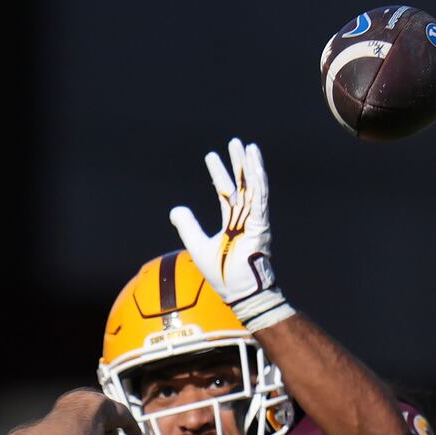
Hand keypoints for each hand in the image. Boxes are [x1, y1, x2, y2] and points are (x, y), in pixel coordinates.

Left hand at [169, 138, 295, 331]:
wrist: (238, 292)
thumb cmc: (221, 274)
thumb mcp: (197, 244)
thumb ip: (187, 225)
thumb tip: (175, 209)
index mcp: (232, 222)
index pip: (225, 192)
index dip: (219, 173)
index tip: (211, 156)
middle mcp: (245, 218)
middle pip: (242, 184)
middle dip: (238, 163)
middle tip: (235, 142)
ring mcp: (254, 221)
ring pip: (254, 187)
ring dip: (251, 166)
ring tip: (248, 146)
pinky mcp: (260, 226)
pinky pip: (260, 200)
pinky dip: (259, 183)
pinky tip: (256, 166)